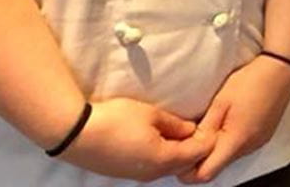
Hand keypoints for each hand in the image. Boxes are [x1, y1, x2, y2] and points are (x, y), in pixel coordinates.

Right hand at [60, 97, 214, 180]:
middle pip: (182, 163)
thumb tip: (190, 130)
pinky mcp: (123, 173)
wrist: (76, 133)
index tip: (213, 125)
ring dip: (177, 152)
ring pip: (166, 166)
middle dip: (194, 148)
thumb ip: (175, 124)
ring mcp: (136, 176)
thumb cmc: (116, 120)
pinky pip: (151, 167)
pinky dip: (161, 155)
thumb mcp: (151, 114)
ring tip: (180, 132)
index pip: (196, 153)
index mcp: (163, 159)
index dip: (207, 140)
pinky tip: (159, 140)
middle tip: (200, 128)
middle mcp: (152, 173)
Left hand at [179, 56, 289, 182]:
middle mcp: (249, 147)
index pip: (206, 173)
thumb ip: (205, 128)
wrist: (281, 69)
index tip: (179, 156)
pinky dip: (228, 142)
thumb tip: (189, 147)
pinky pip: (240, 148)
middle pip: (218, 167)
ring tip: (207, 129)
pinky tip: (225, 125)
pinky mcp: (263, 136)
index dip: (188, 170)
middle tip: (190, 139)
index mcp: (236, 140)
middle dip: (200, 159)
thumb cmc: (250, 82)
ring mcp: (258, 143)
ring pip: (229, 157)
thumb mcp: (221, 103)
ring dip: (215, 149)